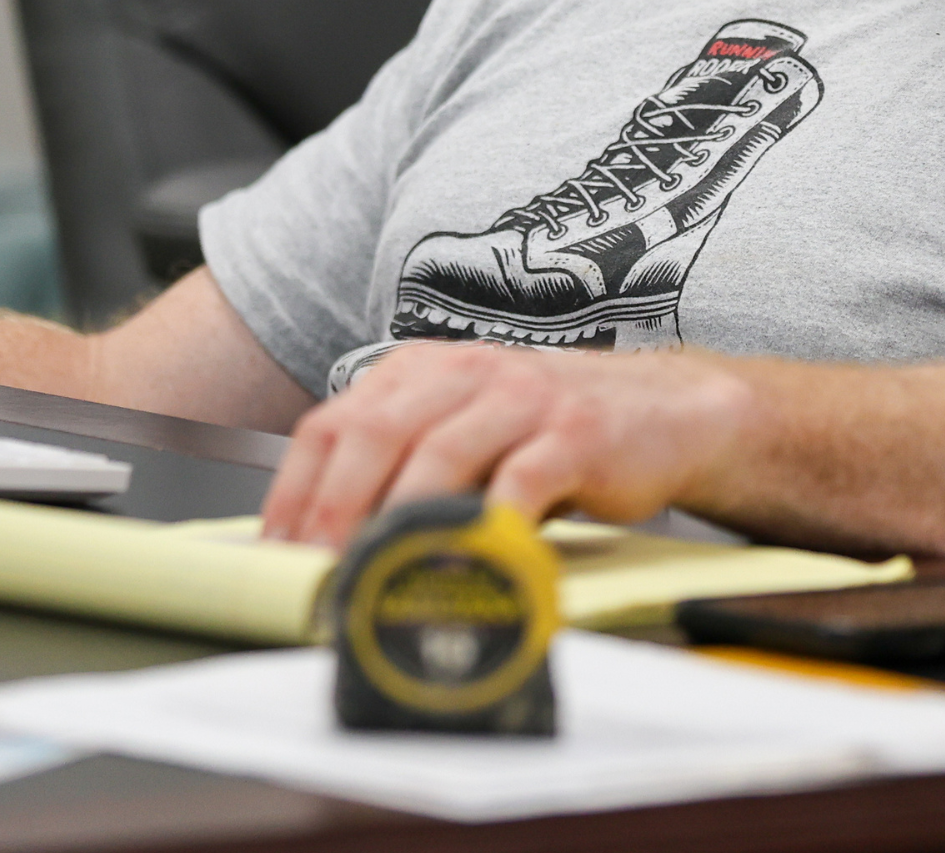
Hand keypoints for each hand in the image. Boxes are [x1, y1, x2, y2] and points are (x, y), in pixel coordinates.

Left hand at [258, 342, 753, 548]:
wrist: (666, 410)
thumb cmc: (554, 431)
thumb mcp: (469, 430)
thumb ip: (406, 466)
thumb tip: (326, 546)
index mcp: (427, 368)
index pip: (336, 420)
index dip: (296, 488)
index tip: (277, 550)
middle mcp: (469, 371)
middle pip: (378, 432)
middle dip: (335, 508)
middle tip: (316, 571)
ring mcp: (524, 398)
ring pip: (440, 453)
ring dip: (398, 523)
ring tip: (374, 576)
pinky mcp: (576, 433)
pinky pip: (520, 483)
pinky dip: (487, 528)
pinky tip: (467, 564)